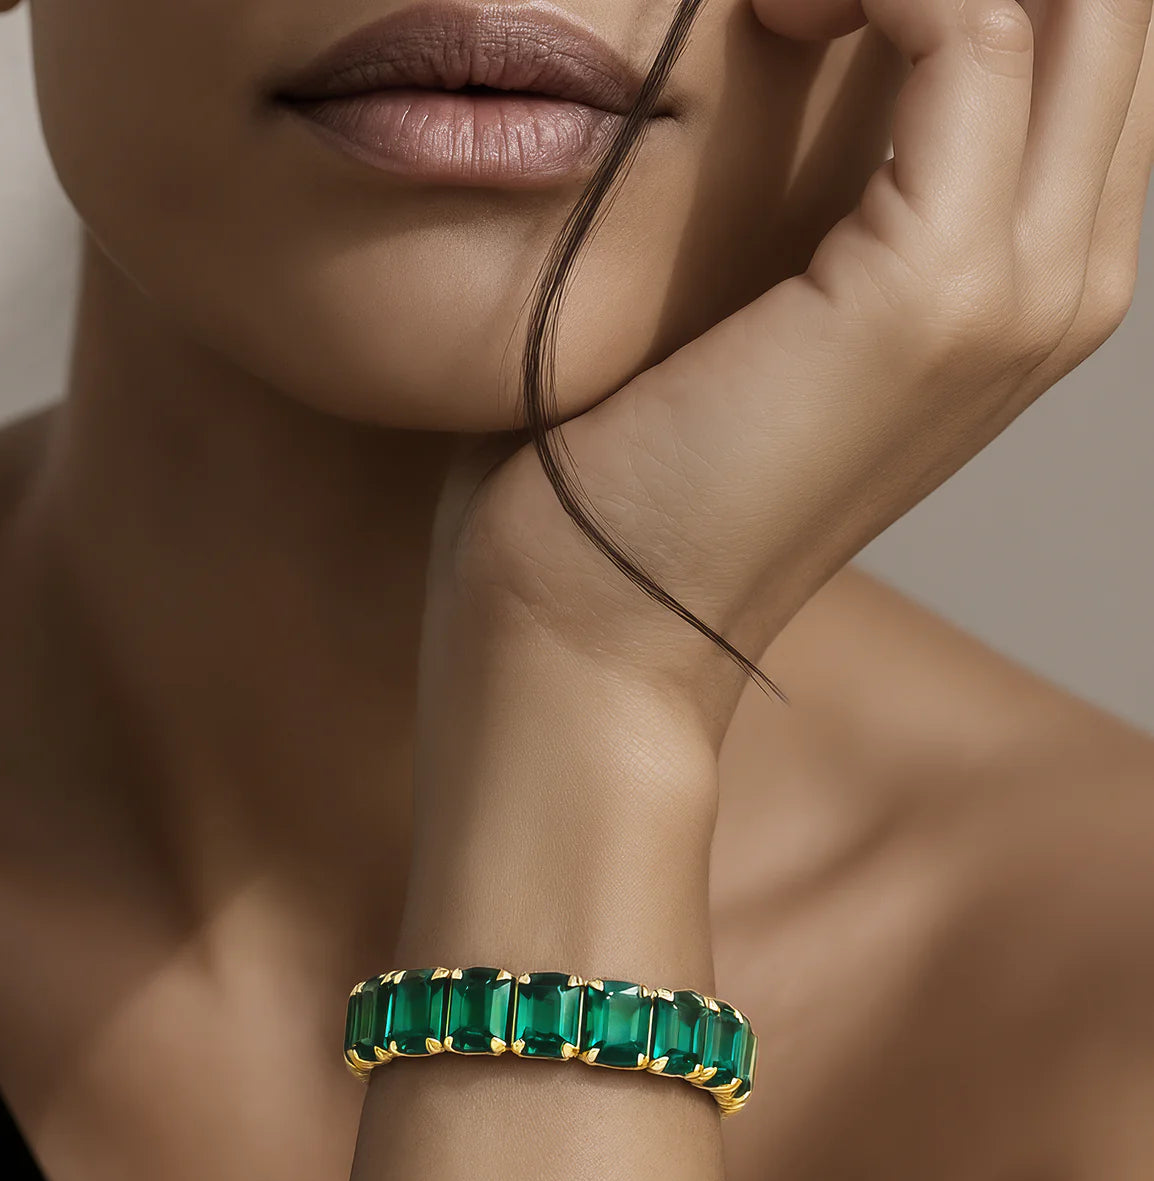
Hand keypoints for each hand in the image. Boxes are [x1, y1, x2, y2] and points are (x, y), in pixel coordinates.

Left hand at [440, 0, 1152, 743]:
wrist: (594, 624)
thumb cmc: (632, 468)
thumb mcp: (757, 296)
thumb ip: (832, 176)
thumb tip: (817, 21)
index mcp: (1027, 279)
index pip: (1080, 30)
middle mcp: (1063, 279)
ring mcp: (1019, 290)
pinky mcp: (935, 291)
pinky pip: (972, 21)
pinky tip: (774, 8)